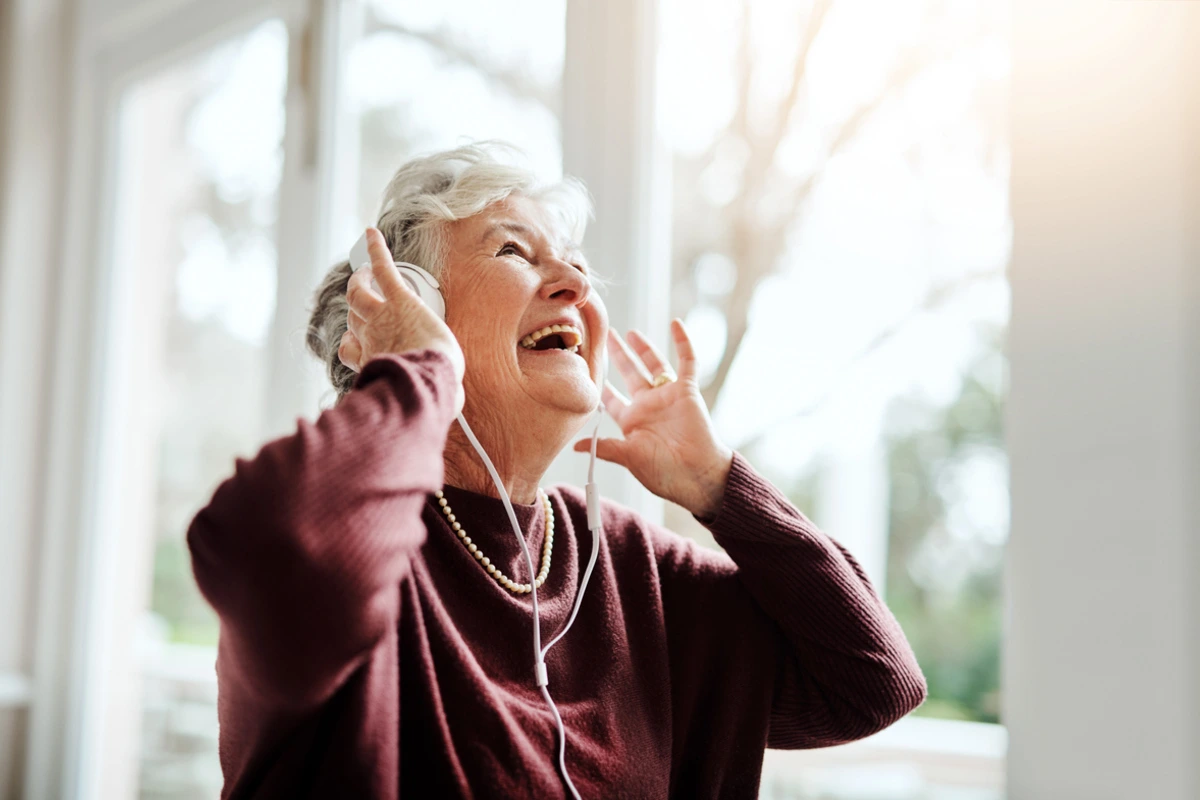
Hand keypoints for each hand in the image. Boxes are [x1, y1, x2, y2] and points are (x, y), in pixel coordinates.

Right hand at [338, 228, 464, 413]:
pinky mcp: (399, 298)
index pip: (350, 349)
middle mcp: (369, 337)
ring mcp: (381, 315)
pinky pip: (383, 268)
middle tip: (362, 297)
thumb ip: (435, 395)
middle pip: (353, 317)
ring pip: (358, 292)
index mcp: (371, 361)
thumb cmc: (429, 392)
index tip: (358, 342)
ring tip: (363, 269)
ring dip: (359, 279)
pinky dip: (376, 249)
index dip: (352, 343)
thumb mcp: (427, 398)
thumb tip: (453, 403)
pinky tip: (373, 233)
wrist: (429, 378)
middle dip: (355, 309)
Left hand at [573, 320, 732, 518]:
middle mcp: (649, 405)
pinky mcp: (688, 390)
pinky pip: (687, 361)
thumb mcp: (629, 458)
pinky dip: (683, 342)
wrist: (697, 475)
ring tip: (629, 332)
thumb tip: (575, 446)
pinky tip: (676, 323)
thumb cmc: (664, 472)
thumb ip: (605, 447)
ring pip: (654, 364)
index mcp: (633, 421)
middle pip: (630, 374)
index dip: (601, 387)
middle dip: (618, 356)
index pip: (613, 399)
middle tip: (605, 337)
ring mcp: (669, 396)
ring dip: (643, 348)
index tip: (586, 370)